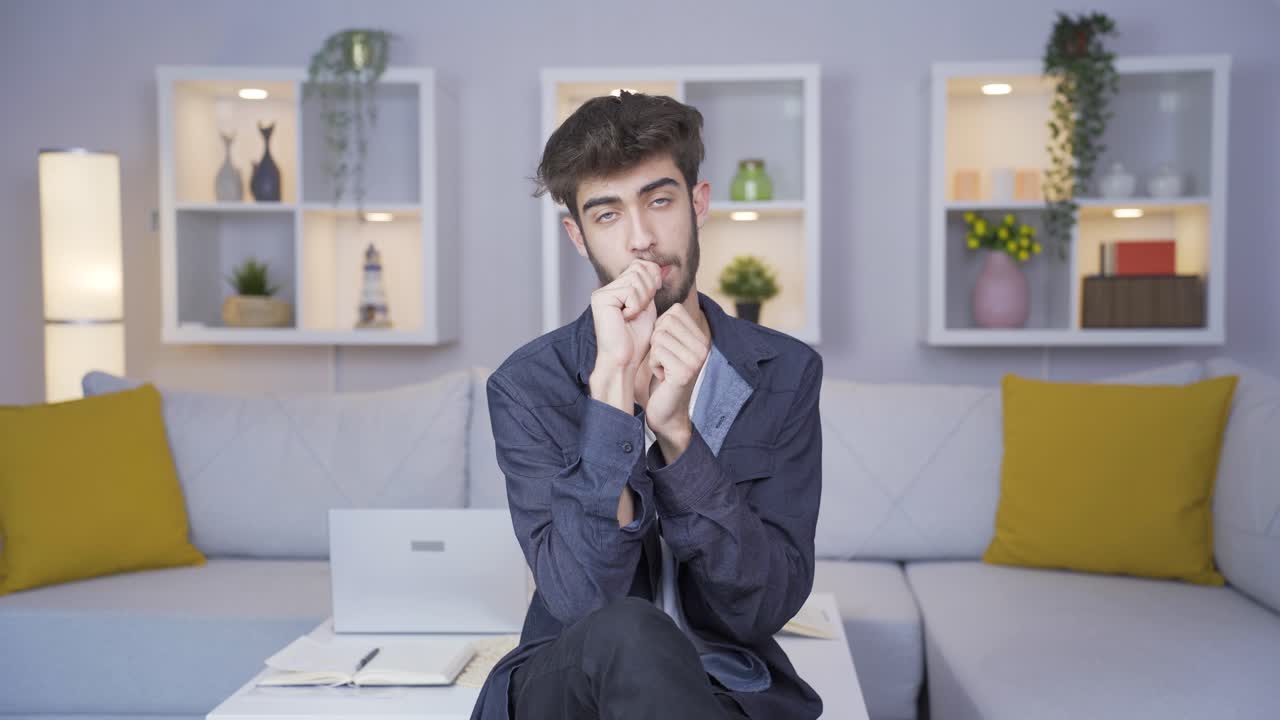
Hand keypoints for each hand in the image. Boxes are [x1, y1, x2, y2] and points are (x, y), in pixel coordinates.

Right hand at [588, 260, 659, 410]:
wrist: (624, 360)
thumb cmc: (636, 339)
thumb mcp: (648, 306)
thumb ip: (650, 286)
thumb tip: (658, 266)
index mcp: (617, 288)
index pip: (640, 265)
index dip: (653, 278)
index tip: (651, 299)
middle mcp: (606, 288)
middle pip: (639, 268)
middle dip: (648, 290)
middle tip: (639, 311)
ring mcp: (601, 292)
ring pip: (636, 278)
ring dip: (642, 299)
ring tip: (632, 316)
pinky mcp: (601, 298)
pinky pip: (630, 291)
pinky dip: (635, 306)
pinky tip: (626, 318)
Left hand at [645, 303, 709, 457]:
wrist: (666, 411)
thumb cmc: (663, 375)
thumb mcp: (667, 344)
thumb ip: (668, 323)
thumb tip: (659, 286)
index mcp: (701, 337)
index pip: (674, 311)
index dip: (660, 328)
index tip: (666, 349)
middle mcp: (703, 346)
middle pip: (665, 321)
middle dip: (656, 341)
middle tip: (663, 360)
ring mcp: (696, 359)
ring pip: (659, 336)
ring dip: (654, 354)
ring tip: (663, 369)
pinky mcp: (685, 371)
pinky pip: (657, 352)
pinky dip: (653, 365)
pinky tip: (663, 377)